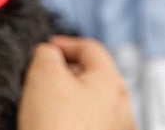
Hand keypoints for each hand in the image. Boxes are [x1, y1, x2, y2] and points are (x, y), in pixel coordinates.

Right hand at [18, 36, 135, 129]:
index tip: (45, 48)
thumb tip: (49, 54)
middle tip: (42, 76)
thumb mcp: (43, 74)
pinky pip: (89, 125)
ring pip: (92, 103)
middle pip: (94, 77)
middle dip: (67, 72)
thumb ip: (47, 54)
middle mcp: (122, 108)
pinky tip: (55, 126)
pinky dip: (73, 120)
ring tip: (46, 105)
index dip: (64, 43)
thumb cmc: (54, 125)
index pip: (90, 48)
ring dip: (70, 98)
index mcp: (111, 82)